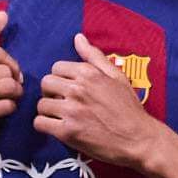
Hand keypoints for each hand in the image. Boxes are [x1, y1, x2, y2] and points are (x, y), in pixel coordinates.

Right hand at [0, 7, 22, 152]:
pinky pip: (5, 106)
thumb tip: (3, 14)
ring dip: (15, 93)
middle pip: (5, 71)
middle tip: (12, 87)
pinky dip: (10, 108)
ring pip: (8, 87)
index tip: (11, 72)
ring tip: (10, 97)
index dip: (11, 63)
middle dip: (14, 80)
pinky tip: (3, 109)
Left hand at [34, 32, 165, 169]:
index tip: (68, 89)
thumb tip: (78, 38)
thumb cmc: (129, 109)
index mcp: (88, 74)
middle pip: (45, 84)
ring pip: (41, 104)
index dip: (60, 78)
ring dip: (48, 111)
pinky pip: (39, 123)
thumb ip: (94, 56)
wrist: (138, 139)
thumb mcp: (116, 76)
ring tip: (61, 116)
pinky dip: (44, 126)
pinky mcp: (67, 132)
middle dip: (51, 93)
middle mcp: (78, 89)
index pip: (56, 68)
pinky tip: (56, 128)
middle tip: (62, 102)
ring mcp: (71, 111)